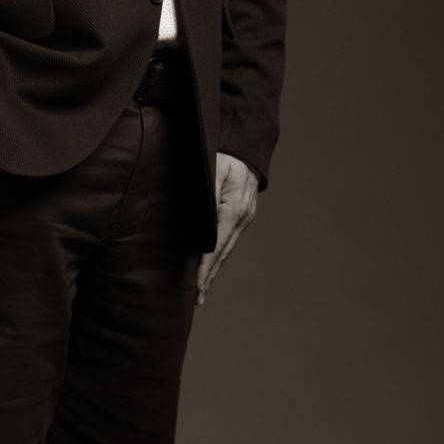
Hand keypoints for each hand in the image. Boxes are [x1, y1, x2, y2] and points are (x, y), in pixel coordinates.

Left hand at [196, 153, 257, 304]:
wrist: (245, 145)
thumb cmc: (224, 154)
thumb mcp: (212, 169)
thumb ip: (207, 195)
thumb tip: (204, 223)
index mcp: (234, 209)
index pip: (217, 246)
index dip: (206, 268)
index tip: (197, 286)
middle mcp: (242, 217)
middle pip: (223, 253)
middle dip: (210, 276)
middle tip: (198, 298)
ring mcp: (245, 217)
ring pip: (227, 248)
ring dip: (215, 268)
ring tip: (202, 288)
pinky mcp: (242, 214)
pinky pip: (229, 239)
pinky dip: (219, 254)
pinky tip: (211, 264)